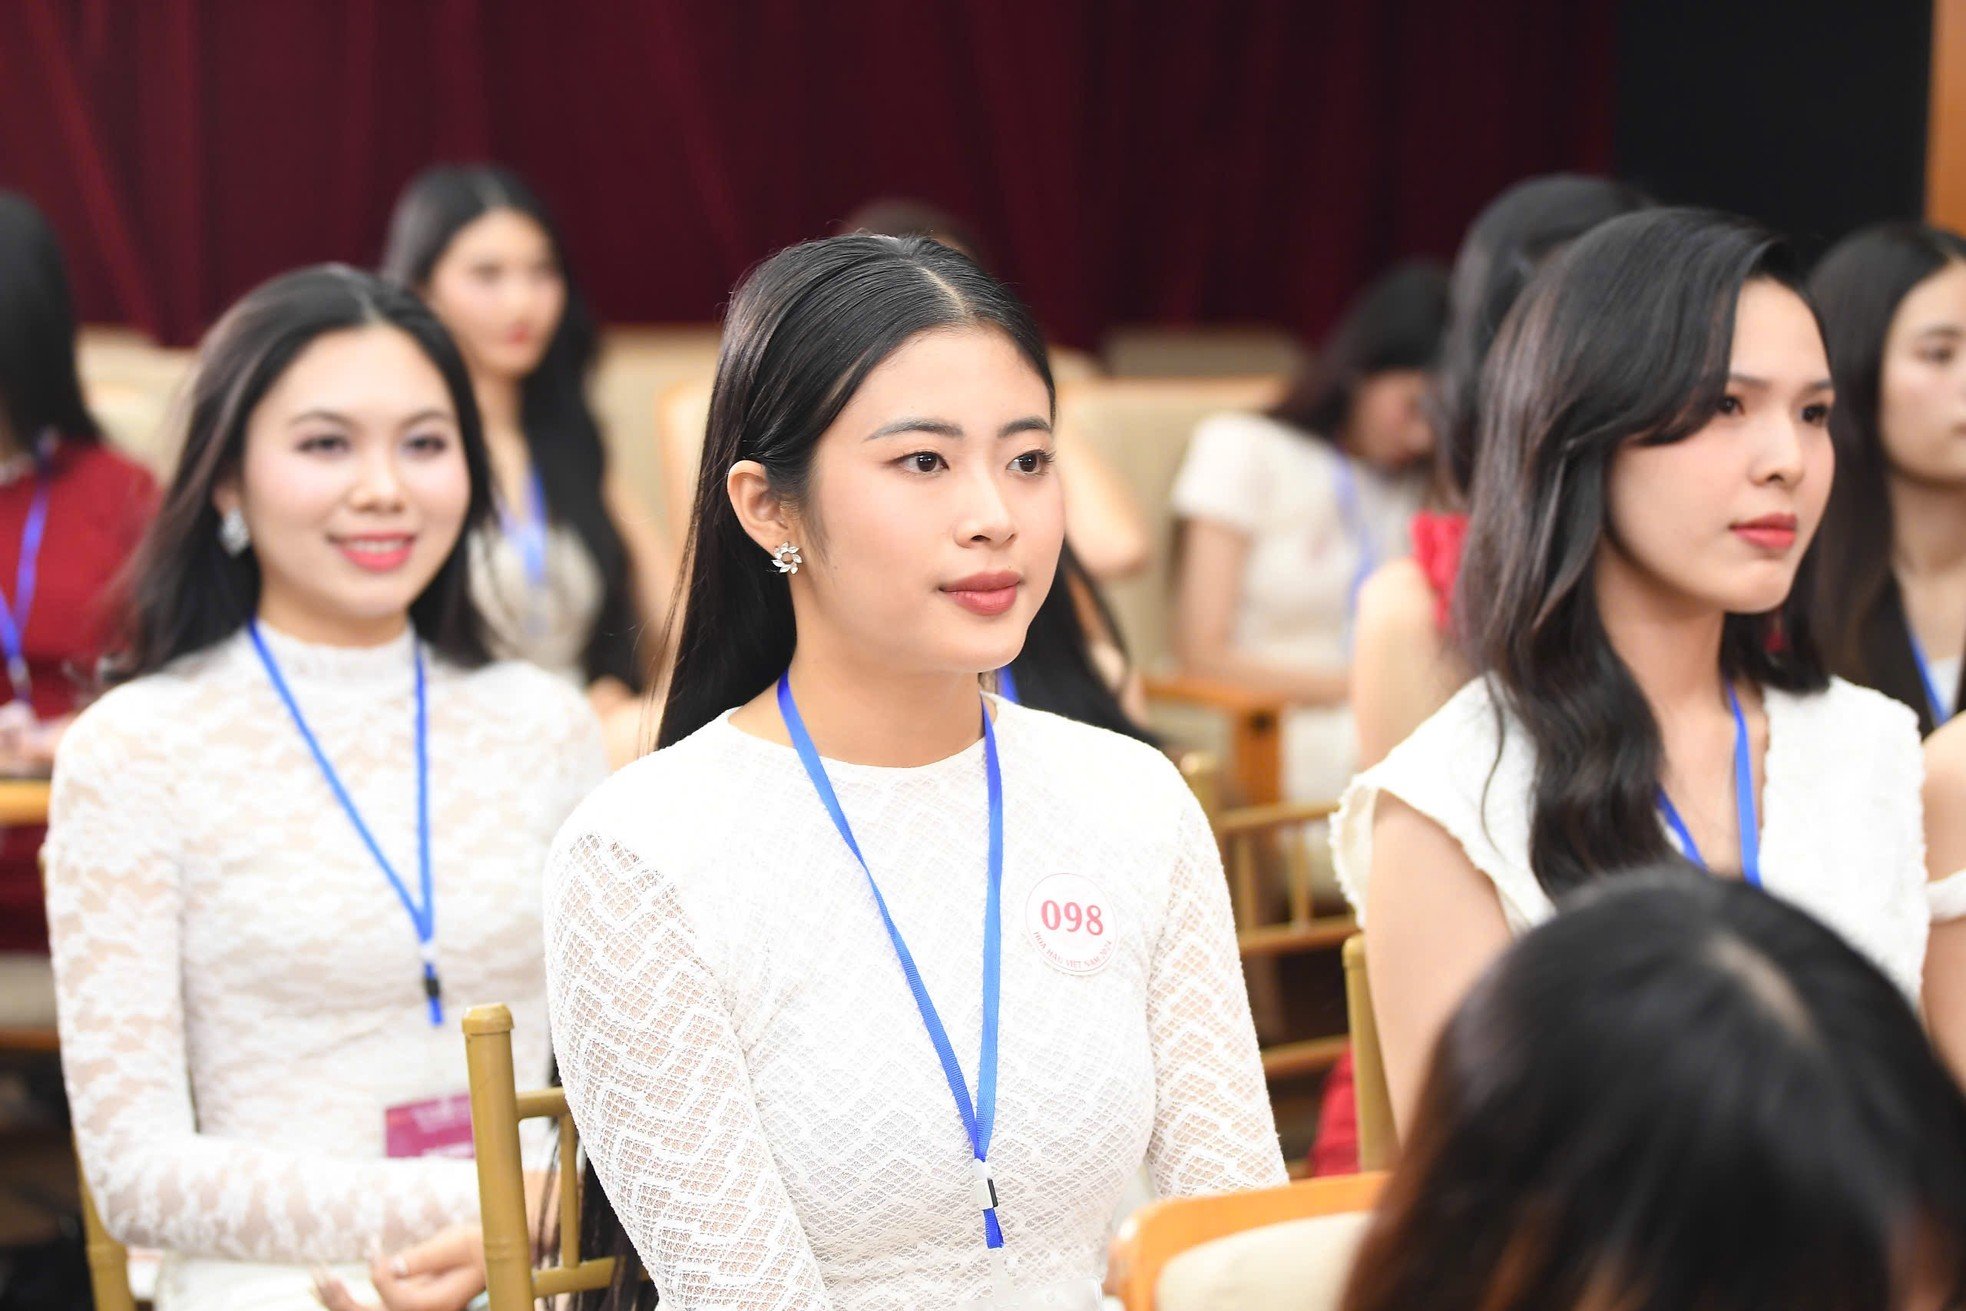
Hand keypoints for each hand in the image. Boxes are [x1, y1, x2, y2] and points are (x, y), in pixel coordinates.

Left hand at [311, 1225, 485, 1310]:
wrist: (493, 1254)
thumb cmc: (481, 1243)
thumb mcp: (459, 1242)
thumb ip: (426, 1256)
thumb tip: (390, 1267)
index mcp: (439, 1304)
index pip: (400, 1301)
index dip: (380, 1276)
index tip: (373, 1245)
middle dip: (343, 1301)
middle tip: (323, 1274)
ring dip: (336, 1300)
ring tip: (316, 1275)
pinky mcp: (401, 1304)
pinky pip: (367, 1308)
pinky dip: (342, 1298)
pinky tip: (322, 1285)